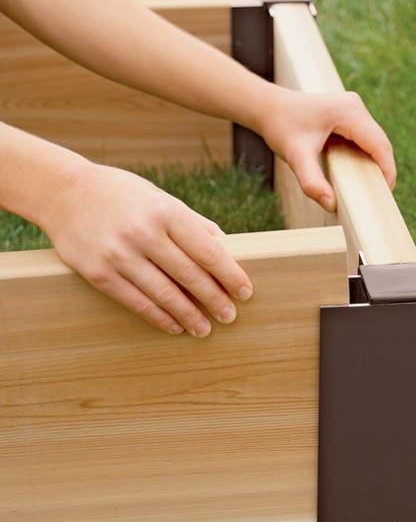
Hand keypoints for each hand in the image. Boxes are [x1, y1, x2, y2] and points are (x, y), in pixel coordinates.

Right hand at [46, 163, 252, 336]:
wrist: (63, 192)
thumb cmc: (121, 194)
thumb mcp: (159, 198)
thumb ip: (192, 223)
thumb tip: (224, 248)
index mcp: (165, 212)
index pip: (207, 251)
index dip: (230, 275)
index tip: (245, 292)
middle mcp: (144, 234)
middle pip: (189, 275)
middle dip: (214, 299)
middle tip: (230, 316)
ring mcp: (119, 255)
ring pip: (164, 294)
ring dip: (188, 315)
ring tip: (204, 328)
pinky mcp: (99, 273)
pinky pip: (135, 302)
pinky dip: (158, 317)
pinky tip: (173, 326)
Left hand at [259, 89, 396, 211]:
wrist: (268, 109)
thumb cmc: (280, 127)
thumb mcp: (295, 157)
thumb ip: (311, 182)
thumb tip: (331, 204)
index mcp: (349, 112)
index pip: (379, 145)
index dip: (387, 171)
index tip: (384, 195)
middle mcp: (355, 107)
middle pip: (380, 143)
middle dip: (382, 170)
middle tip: (377, 199)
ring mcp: (353, 110)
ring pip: (374, 142)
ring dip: (374, 165)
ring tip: (368, 190)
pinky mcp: (348, 116)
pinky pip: (364, 140)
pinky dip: (364, 158)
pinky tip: (357, 177)